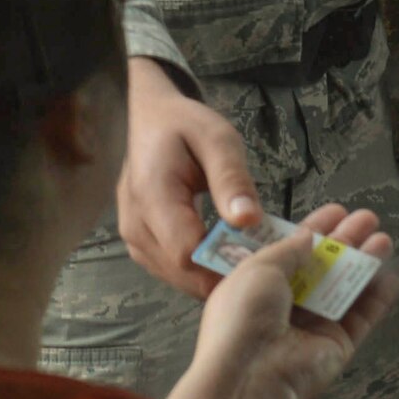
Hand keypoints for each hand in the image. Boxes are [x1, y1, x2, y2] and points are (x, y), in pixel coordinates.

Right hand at [117, 57, 262, 296]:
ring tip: (248, 252)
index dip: (227, 261)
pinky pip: (173, 272)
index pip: (187, 253)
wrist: (149, 119)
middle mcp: (135, 226)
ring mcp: (133, 239)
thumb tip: (248, 221)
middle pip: (185, 273)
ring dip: (214, 274)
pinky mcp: (139, 246)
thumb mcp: (217, 138)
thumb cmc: (184, 125)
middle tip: (265, 257)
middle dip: (226, 272)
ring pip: (180, 279)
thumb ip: (231, 179)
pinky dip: (201, 270)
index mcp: (151, 196)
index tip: (265, 254)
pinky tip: (225, 251)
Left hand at [165, 204, 397, 398]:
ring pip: (344, 288)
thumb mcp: (259, 267)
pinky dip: (376, 299)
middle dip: (346, 241)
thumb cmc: (244, 315)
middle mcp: (284, 305)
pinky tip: (392, 277)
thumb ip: (288, 249)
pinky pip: (360, 317)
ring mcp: (312, 327)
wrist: (253, 375)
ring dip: (364, 263)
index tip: (336, 211)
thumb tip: (308, 237)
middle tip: (368, 219)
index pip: (291, 251)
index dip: (314, 230)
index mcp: (257, 284)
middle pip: (322, 267)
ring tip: (384, 239)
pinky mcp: (336, 346)